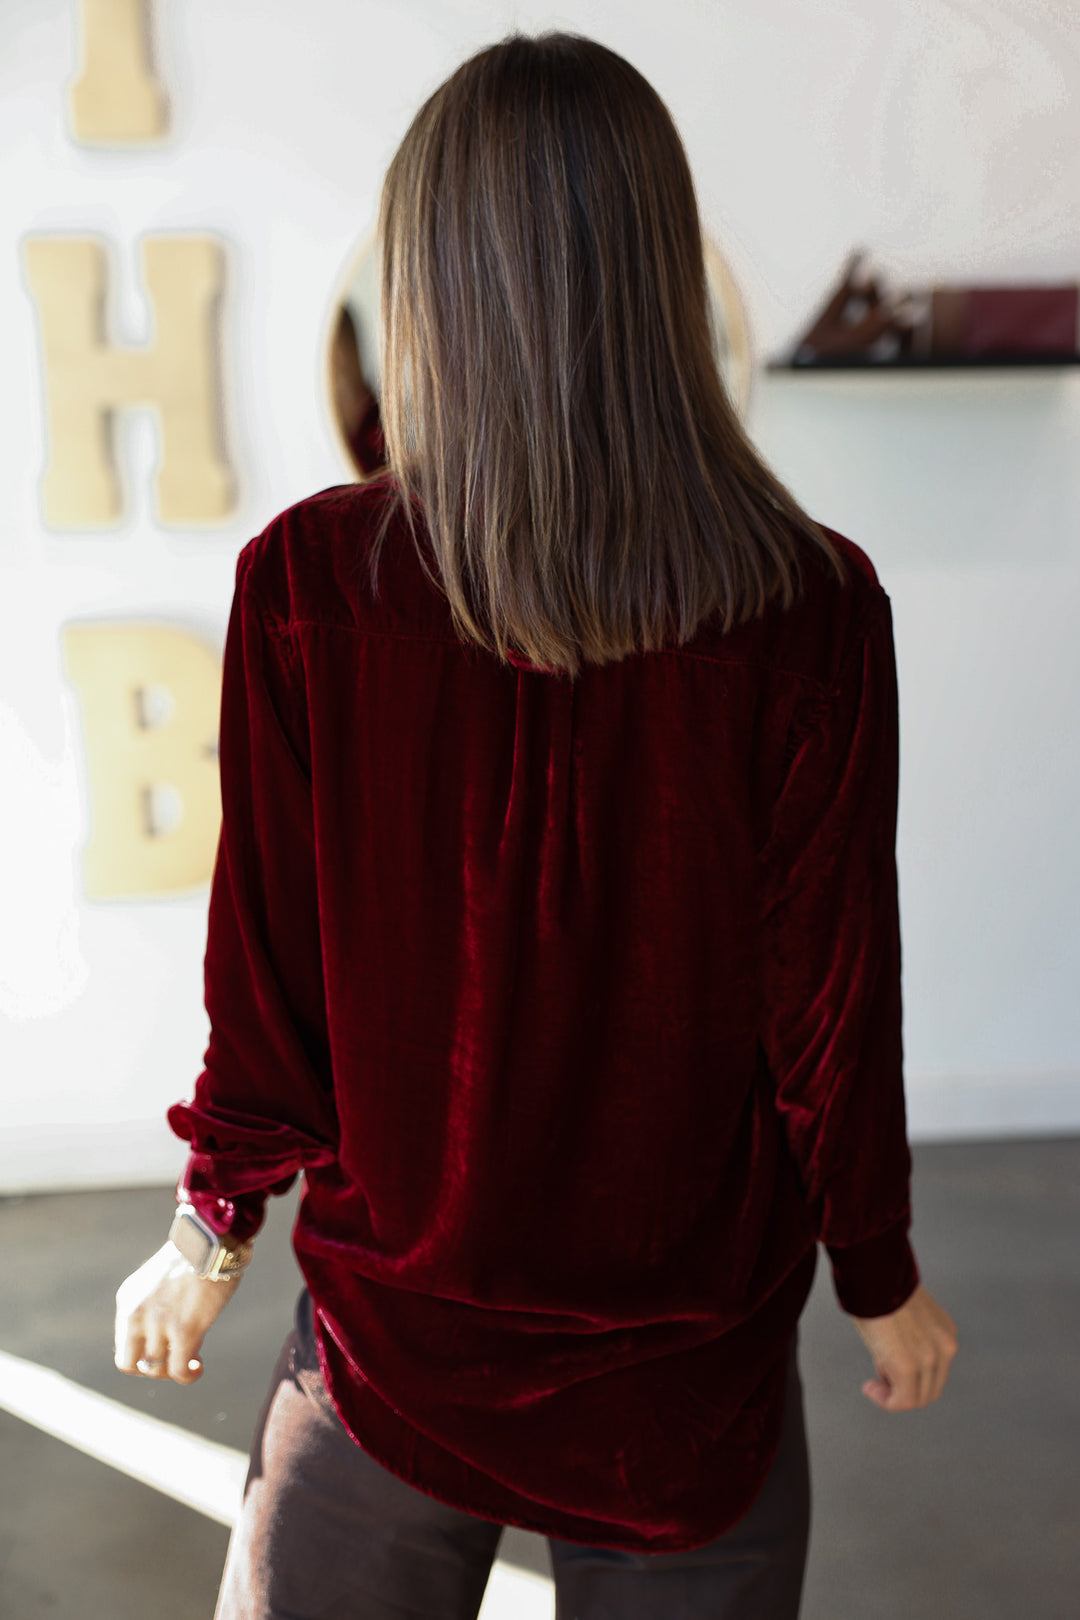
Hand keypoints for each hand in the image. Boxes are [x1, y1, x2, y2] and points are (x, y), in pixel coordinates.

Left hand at [114, 1241, 243, 1384]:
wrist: (211, 1238)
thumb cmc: (196, 1255)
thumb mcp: (160, 1279)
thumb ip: (155, 1303)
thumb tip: (171, 1327)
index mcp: (127, 1299)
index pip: (124, 1343)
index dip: (144, 1353)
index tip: (165, 1346)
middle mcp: (135, 1314)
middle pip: (128, 1363)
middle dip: (151, 1368)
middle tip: (173, 1358)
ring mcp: (157, 1324)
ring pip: (154, 1369)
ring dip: (172, 1370)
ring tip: (192, 1360)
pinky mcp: (183, 1330)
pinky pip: (178, 1370)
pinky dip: (187, 1375)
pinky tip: (198, 1367)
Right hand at [850, 1283, 958, 1411]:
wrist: (874, 1274)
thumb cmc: (880, 1288)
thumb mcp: (905, 1315)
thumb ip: (909, 1337)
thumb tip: (891, 1358)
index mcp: (946, 1332)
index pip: (934, 1369)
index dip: (910, 1375)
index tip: (885, 1366)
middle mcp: (945, 1347)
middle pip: (930, 1388)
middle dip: (904, 1389)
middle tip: (878, 1380)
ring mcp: (930, 1358)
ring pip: (917, 1398)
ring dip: (893, 1396)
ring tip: (873, 1384)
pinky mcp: (909, 1367)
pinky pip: (903, 1400)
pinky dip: (886, 1400)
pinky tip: (870, 1388)